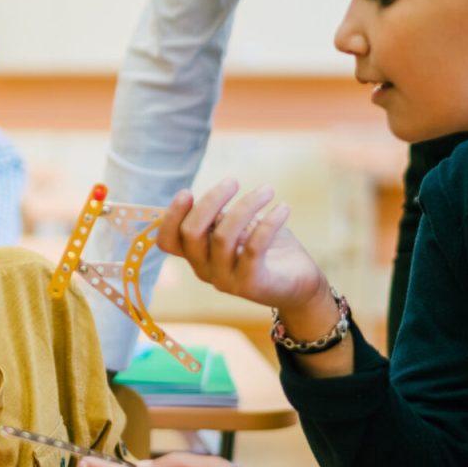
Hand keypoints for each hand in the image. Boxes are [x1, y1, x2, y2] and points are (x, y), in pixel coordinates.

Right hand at [155, 180, 328, 320]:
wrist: (299, 283)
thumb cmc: (268, 249)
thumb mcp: (240, 229)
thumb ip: (221, 218)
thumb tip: (212, 197)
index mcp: (197, 255)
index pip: (168, 241)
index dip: (171, 216)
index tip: (188, 192)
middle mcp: (205, 270)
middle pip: (191, 233)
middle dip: (210, 201)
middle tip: (233, 181)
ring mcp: (226, 280)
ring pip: (223, 236)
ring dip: (246, 205)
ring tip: (267, 190)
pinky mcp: (251, 284)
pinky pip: (254, 248)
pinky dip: (269, 223)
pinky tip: (283, 208)